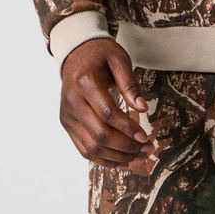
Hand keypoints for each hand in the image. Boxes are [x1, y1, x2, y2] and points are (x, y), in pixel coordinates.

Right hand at [59, 37, 153, 169]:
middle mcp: (72, 102)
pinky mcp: (67, 124)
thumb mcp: (118, 59)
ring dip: (116, 157)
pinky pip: (84, 148)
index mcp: (84, 82)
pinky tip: (122, 160)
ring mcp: (67, 115)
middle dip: (125, 146)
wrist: (76, 53)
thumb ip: (130, 83)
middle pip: (99, 134)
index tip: (145, 136)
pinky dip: (103, 159)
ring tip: (138, 156)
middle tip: (147, 148)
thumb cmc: (100, 54)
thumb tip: (143, 108)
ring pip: (91, 147)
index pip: (107, 113)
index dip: (127, 128)